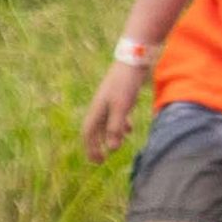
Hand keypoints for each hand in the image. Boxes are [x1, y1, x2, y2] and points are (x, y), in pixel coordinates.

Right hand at [78, 43, 157, 158]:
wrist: (133, 60)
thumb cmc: (125, 84)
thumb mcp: (121, 107)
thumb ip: (116, 127)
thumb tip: (112, 149)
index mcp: (97, 110)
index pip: (88, 134)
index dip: (91, 149)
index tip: (98, 162)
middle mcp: (100, 107)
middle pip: (94, 130)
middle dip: (96, 146)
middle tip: (101, 160)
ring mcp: (109, 101)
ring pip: (104, 124)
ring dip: (107, 137)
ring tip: (114, 148)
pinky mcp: (119, 96)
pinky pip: (115, 116)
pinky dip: (119, 126)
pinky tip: (128, 129)